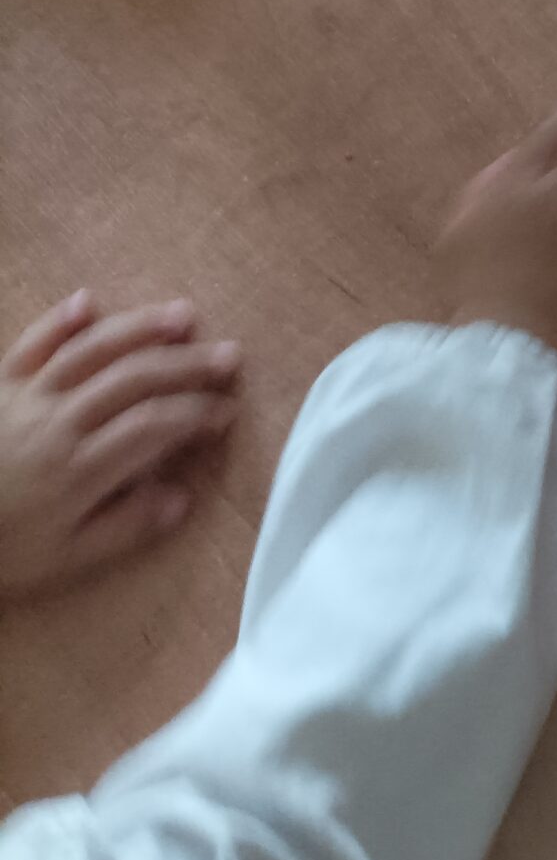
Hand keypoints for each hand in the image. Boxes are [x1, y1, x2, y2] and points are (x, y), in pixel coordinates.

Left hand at [0, 293, 241, 599]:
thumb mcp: (64, 558)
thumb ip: (124, 528)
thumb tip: (180, 498)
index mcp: (79, 469)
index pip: (155, 427)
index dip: (197, 415)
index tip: (227, 412)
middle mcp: (57, 423)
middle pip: (133, 381)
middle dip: (186, 366)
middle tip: (229, 356)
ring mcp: (24, 398)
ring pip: (91, 353)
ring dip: (139, 330)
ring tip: (182, 315)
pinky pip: (29, 345)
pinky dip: (58, 322)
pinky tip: (89, 301)